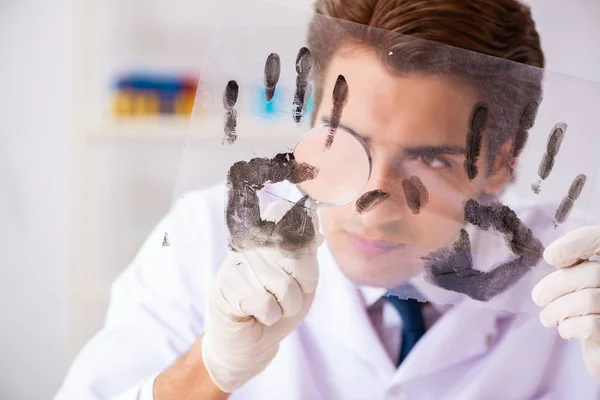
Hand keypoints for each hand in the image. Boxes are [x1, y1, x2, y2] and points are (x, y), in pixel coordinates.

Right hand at [202, 199, 322, 392]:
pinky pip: (266, 304)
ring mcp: (235, 264)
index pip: (285, 214)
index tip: (300, 270)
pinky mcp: (226, 288)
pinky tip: (256, 314)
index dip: (305, 247)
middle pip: (296, 256)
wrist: (253, 342)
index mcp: (268, 234)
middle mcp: (249, 243)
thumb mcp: (304, 279)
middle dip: (301, 288)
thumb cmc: (280, 307)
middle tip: (286, 296)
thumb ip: (309, 252)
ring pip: (285, 286)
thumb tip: (315, 226)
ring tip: (272, 307)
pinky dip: (270, 316)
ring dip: (286, 307)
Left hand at [532, 226, 599, 380]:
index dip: (578, 242)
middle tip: (538, 299)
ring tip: (547, 318)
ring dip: (557, 310)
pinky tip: (566, 330)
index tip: (550, 257)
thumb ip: (575, 267)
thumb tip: (553, 256)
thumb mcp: (582, 284)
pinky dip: (569, 327)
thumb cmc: (590, 313)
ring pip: (588, 299)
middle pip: (592, 272)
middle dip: (556, 286)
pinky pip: (590, 325)